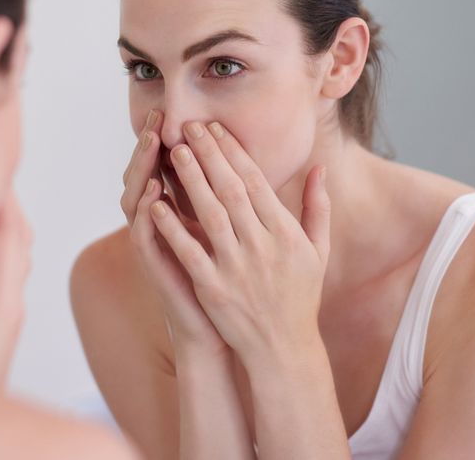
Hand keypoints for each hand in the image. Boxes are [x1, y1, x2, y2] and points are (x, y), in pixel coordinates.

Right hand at [121, 110, 226, 353]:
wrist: (222, 333)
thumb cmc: (234, 285)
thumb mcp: (240, 238)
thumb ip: (245, 205)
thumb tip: (262, 171)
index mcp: (183, 214)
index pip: (172, 168)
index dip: (177, 141)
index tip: (187, 113)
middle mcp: (163, 225)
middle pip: (148, 175)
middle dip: (151, 144)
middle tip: (157, 115)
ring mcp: (156, 244)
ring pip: (138, 197)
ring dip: (143, 169)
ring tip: (151, 142)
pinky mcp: (155, 266)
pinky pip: (142, 233)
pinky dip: (146, 210)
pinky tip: (153, 188)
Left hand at [148, 121, 330, 366]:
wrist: (284, 348)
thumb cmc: (300, 295)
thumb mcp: (318, 250)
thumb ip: (317, 207)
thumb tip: (319, 167)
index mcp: (286, 233)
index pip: (255, 182)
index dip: (233, 152)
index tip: (214, 128)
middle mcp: (263, 245)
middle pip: (230, 190)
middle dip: (208, 155)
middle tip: (188, 126)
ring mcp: (237, 267)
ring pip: (210, 214)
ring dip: (190, 180)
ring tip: (173, 151)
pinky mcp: (214, 288)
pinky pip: (188, 251)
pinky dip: (172, 226)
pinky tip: (156, 203)